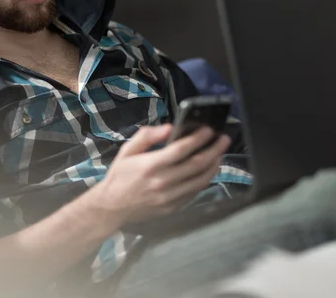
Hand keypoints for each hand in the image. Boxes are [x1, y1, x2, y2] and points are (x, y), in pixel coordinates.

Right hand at [91, 124, 231, 224]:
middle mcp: (163, 182)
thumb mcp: (127, 151)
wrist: (112, 207)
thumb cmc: (120, 176)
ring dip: (214, 165)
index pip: (181, 149)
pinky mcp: (173, 207)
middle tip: (224, 139)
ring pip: (200, 180)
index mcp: (150, 165)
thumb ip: (146, 136)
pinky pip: (195, 192)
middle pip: (196, 165)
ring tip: (219, 154)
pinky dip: (204, 180)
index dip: (198, 138)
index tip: (209, 129)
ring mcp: (170, 197)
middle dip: (214, 150)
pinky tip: (208, 170)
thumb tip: (169, 128)